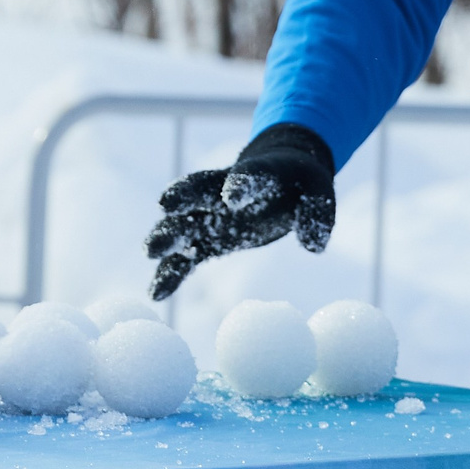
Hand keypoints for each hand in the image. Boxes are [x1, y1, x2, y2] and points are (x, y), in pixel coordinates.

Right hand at [143, 123, 336, 300]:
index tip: (233, 196)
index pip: (248, 177)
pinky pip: (185, 258)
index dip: (241, 184)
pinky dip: (170, 274)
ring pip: (183, 225)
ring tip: (150, 251)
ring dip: (167, 236)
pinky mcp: (209, 241)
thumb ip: (317, 214)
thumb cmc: (299, 183)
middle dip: (183, 199)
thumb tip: (313, 245)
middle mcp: (223, 193)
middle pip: (198, 193)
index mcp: (255, 174)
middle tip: (165, 205)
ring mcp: (211, 218)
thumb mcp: (319, 191)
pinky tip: (156, 294)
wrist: (276, 177)